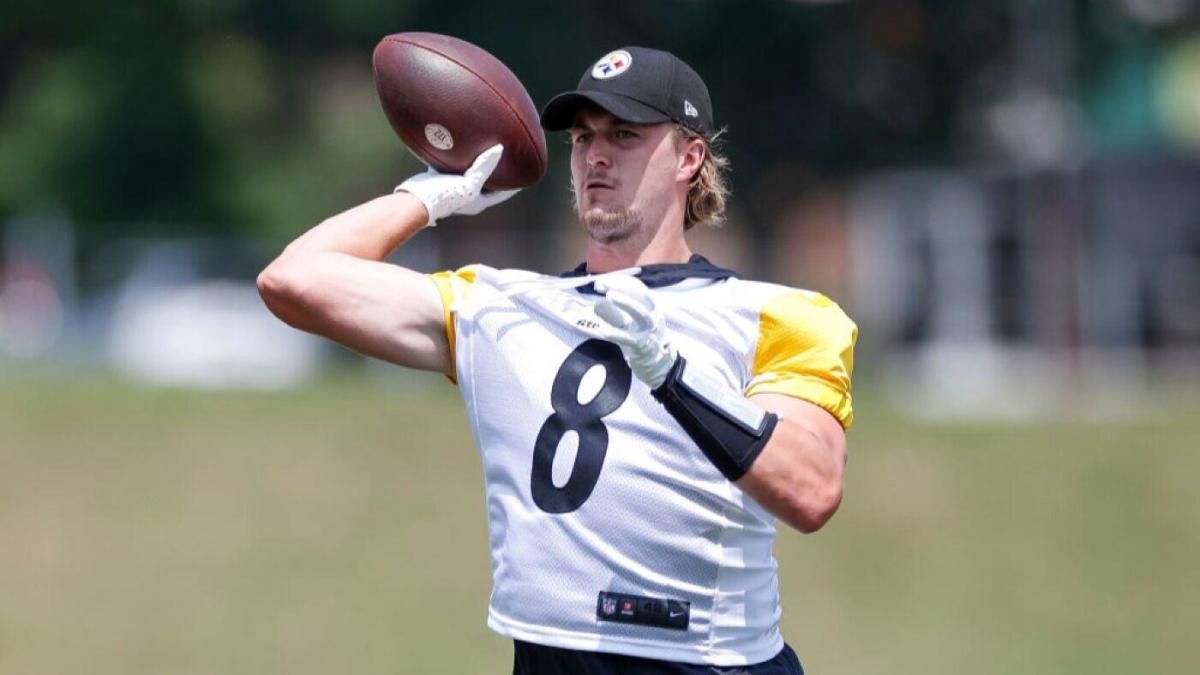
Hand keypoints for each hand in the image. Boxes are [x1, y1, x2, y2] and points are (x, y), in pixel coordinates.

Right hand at [395, 145, 518, 226]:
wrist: (413, 199)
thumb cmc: (442, 196)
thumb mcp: (469, 183)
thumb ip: (484, 167)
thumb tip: (499, 149)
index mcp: (478, 202)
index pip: (503, 192)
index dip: (514, 183)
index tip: (525, 171)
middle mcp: (467, 195)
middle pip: (487, 180)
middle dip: (496, 169)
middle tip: (507, 153)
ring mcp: (453, 186)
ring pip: (470, 171)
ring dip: (477, 160)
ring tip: (486, 144)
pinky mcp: (440, 177)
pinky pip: (453, 164)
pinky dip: (458, 155)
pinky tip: (460, 142)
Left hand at [592, 275, 677, 388]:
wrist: (659, 365)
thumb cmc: (642, 339)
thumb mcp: (628, 324)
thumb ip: (613, 314)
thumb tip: (596, 304)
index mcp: (651, 306)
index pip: (637, 287)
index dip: (618, 282)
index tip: (601, 281)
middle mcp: (653, 315)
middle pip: (639, 294)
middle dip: (620, 286)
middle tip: (600, 284)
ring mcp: (650, 330)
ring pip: (640, 312)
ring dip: (625, 302)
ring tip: (609, 296)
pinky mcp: (645, 346)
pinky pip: (631, 339)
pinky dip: (618, 334)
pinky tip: (604, 331)